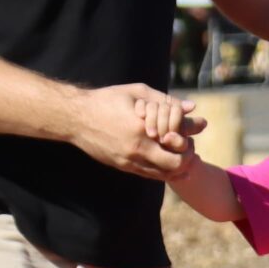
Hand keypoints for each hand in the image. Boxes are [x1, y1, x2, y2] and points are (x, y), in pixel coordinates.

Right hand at [74, 84, 193, 180]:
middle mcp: (137, 148)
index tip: (192, 136)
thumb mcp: (137, 92)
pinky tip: (164, 160)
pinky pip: (148, 175)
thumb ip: (166, 101)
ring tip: (178, 155)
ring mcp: (129, 160)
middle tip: (189, 149)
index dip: (189, 141)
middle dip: (186, 158)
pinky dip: (160, 171)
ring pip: (162, 175)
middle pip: (174, 165)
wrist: (76, 118)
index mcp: (143, 128)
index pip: (178, 142)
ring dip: (175, 168)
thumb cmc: (107, 100)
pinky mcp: (122, 166)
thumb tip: (192, 107)